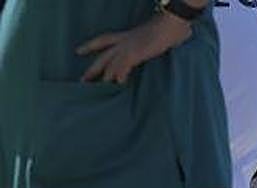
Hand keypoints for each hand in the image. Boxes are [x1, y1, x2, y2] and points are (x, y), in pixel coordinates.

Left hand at [78, 11, 192, 83]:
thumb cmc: (167, 29)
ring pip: (111, 62)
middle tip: (83, 80)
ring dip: (105, 75)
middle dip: (93, 68)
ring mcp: (130, 46)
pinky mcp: (137, 52)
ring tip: (99, 88)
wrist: (171, 24)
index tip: (78, 51)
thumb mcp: (152, 36)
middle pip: (103, 55)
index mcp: (126, 35)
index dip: (90, 45)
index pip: (103, 40)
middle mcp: (124, 41)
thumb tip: (153, 46)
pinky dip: (121, 73)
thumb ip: (148, 43)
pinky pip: (124, 65)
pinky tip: (119, 82)